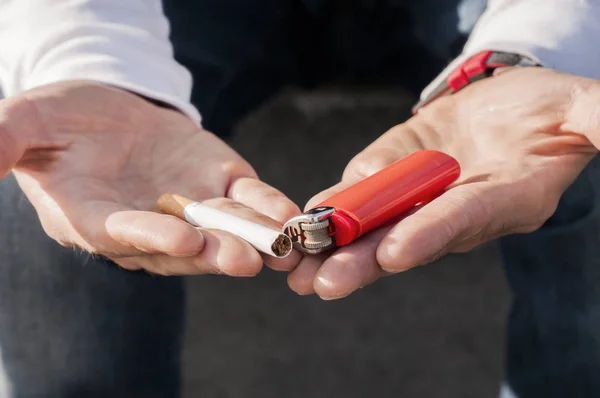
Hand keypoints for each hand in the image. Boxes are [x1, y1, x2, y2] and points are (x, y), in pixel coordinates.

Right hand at [0, 81, 301, 274]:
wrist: (108, 109)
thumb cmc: (60, 119)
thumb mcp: (28, 123)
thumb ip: (7, 141)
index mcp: (96, 218)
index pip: (125, 235)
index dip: (153, 238)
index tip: (182, 239)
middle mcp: (147, 223)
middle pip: (184, 246)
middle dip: (214, 252)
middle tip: (243, 261)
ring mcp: (188, 204)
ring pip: (222, 228)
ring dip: (250, 239)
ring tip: (277, 247)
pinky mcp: (219, 181)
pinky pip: (245, 198)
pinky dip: (265, 205)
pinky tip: (286, 213)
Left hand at [288, 67, 599, 298]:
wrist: (507, 103)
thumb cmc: (549, 109)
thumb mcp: (580, 110)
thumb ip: (595, 121)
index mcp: (505, 198)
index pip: (465, 218)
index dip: (432, 234)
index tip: (396, 254)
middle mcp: (456, 207)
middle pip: (407, 237)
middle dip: (365, 262)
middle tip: (325, 285)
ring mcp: (419, 192)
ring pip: (374, 223)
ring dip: (335, 246)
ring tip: (298, 268)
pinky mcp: (393, 170)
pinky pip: (360, 192)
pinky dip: (332, 205)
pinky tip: (301, 222)